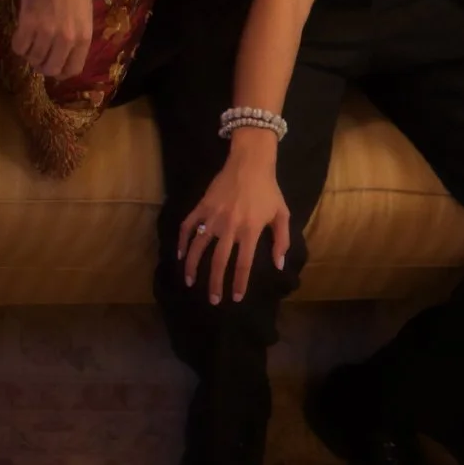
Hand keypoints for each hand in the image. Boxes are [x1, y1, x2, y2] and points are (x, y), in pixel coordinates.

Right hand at [12, 0, 93, 79]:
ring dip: (29, 53)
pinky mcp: (28, 23)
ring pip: (32, 58)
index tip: (53, 65)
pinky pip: (18, 46)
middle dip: (42, 65)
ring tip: (30, 40)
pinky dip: (18, 44)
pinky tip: (21, 34)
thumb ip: (77, 37)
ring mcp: (47, 32)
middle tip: (38, 54)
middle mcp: (67, 39)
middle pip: (50, 69)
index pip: (73, 69)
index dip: (61, 71)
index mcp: (84, 37)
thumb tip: (65, 55)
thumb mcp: (85, 15)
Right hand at [176, 143, 291, 303]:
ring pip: (198, 247)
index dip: (238, 283)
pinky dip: (182, 241)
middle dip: (215, 284)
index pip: (243, 264)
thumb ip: (281, 241)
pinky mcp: (202, 207)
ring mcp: (213, 217)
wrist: (250, 163)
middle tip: (213, 300)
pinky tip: (181, 255)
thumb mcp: (282, 214)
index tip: (235, 298)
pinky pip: (188, 227)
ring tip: (190, 282)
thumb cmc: (269, 190)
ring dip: (193, 267)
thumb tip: (278, 265)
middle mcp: (230, 227)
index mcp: (250, 230)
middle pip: (219, 262)